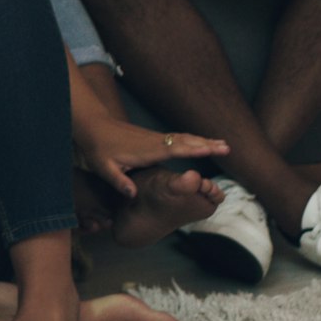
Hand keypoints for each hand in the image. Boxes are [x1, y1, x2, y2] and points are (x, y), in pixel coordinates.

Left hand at [72, 113, 227, 198]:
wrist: (92, 126)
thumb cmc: (98, 148)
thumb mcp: (103, 168)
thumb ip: (118, 181)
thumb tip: (132, 194)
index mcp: (147, 150)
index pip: (176, 149)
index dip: (196, 149)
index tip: (214, 148)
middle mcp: (155, 142)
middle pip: (185, 142)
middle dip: (207, 144)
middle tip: (228, 147)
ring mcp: (154, 137)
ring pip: (183, 138)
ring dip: (202, 140)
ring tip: (222, 143)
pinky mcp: (152, 137)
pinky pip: (177, 138)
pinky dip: (192, 139)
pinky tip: (199, 142)